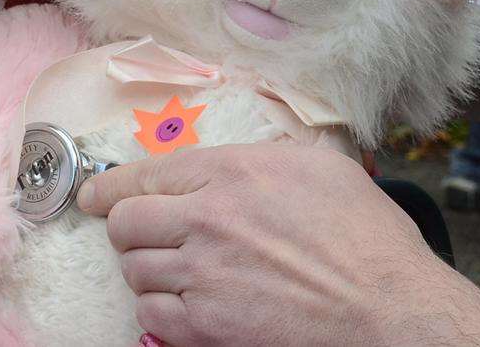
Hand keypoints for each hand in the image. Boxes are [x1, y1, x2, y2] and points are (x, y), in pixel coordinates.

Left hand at [78, 143, 479, 346]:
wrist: (386, 306)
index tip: (93, 195)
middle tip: (139, 234)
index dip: (109, 186)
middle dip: (125, 227)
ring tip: (173, 270)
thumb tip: (246, 158)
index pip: (143, 174)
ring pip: (134, 270)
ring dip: (147, 269)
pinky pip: (151, 315)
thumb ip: (271, 154)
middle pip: (125, 222)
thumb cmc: (366, 236)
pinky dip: (159, 310)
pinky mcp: (206, 326)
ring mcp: (203, 275)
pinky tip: (185, 304)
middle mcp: (206, 218)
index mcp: (232, 171)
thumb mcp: (322, 165)